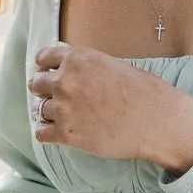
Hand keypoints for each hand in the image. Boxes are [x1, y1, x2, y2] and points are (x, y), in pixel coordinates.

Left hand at [27, 44, 192, 174]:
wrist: (156, 121)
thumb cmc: (144, 92)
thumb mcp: (113, 65)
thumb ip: (88, 67)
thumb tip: (75, 71)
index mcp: (77, 59)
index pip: (43, 58)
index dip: (45, 67)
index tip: (47, 73)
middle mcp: (64, 81)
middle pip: (36, 84)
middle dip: (45, 90)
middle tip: (58, 98)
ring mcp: (62, 108)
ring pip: (39, 110)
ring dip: (50, 114)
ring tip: (67, 119)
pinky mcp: (65, 134)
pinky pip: (41, 133)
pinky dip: (47, 134)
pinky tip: (59, 134)